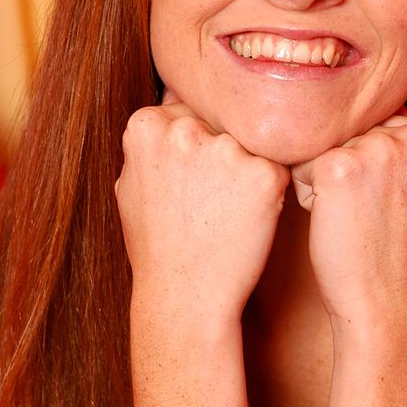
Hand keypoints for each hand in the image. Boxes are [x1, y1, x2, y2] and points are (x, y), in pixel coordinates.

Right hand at [115, 92, 289, 323]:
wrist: (185, 295)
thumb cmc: (158, 244)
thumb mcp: (131, 184)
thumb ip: (149, 143)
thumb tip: (165, 112)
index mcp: (146, 126)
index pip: (187, 111)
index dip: (197, 148)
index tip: (192, 181)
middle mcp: (184, 130)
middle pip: (220, 123)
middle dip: (222, 154)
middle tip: (211, 199)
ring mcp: (225, 150)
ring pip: (249, 143)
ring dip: (246, 170)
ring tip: (227, 211)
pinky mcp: (264, 174)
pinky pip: (275, 169)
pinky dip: (268, 192)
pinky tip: (247, 217)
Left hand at [291, 112, 406, 324]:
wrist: (385, 298)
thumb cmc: (403, 250)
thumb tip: (396, 112)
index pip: (386, 125)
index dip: (378, 166)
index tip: (393, 202)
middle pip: (357, 131)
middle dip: (353, 168)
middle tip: (371, 213)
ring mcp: (378, 148)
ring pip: (329, 146)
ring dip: (329, 180)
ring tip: (355, 217)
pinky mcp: (339, 165)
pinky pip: (303, 165)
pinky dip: (309, 195)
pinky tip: (335, 221)